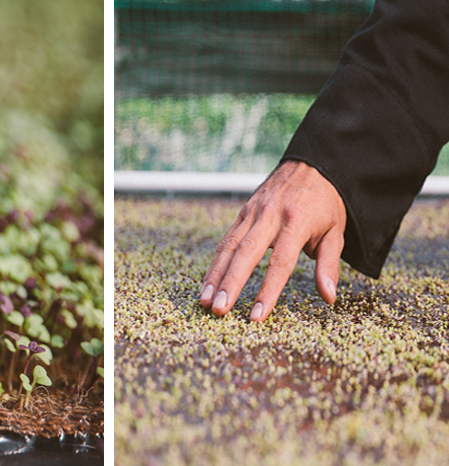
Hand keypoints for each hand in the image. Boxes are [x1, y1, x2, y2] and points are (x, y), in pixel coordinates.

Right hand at [200, 160, 345, 320]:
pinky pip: (227, 240)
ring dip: (216, 276)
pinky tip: (208, 283)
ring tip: (206, 301)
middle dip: (231, 284)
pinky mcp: (243, 211)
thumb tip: (329, 297)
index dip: (267, 290)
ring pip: (229, 247)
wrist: (312, 164)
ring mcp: (253, 212)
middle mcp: (270, 216)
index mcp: (297, 222)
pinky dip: (216, 263)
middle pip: (246, 254)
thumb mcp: (336, 232)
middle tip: (219, 310)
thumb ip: (329, 265)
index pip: (280, 262)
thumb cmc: (326, 203)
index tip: (256, 315)